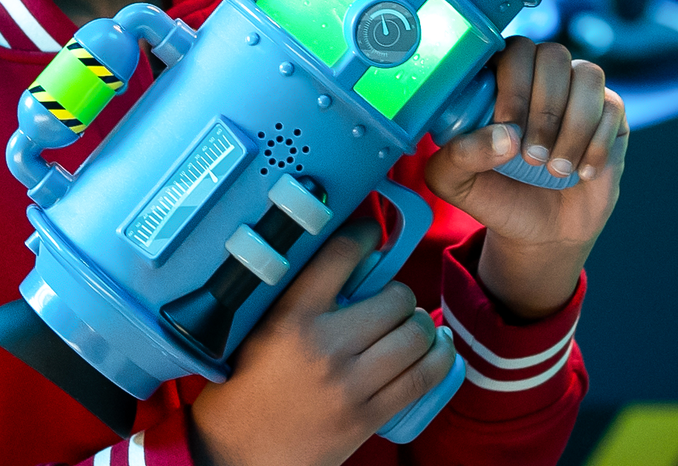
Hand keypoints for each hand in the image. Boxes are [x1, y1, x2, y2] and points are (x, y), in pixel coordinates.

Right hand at [187, 219, 457, 465]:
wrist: (238, 452)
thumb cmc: (246, 385)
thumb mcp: (260, 328)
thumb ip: (296, 295)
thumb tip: (346, 260)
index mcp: (290, 316)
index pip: (340, 256)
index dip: (365, 235)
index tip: (372, 234)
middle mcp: (324, 346)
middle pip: (394, 298)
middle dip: (399, 295)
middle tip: (391, 302)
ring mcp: (350, 384)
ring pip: (415, 336)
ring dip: (422, 327)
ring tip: (414, 327)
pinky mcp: (368, 416)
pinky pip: (422, 378)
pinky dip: (439, 359)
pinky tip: (438, 349)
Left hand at [422, 39, 626, 318]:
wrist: (541, 229)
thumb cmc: (494, 194)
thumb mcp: (456, 183)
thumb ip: (459, 156)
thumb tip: (505, 136)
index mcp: (499, 77)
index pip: (512, 50)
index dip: (513, 85)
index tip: (507, 127)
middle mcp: (540, 75)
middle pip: (553, 55)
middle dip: (544, 109)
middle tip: (531, 157)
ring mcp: (578, 91)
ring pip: (588, 75)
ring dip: (573, 125)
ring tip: (556, 169)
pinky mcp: (610, 115)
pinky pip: (613, 107)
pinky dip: (597, 144)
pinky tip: (582, 173)